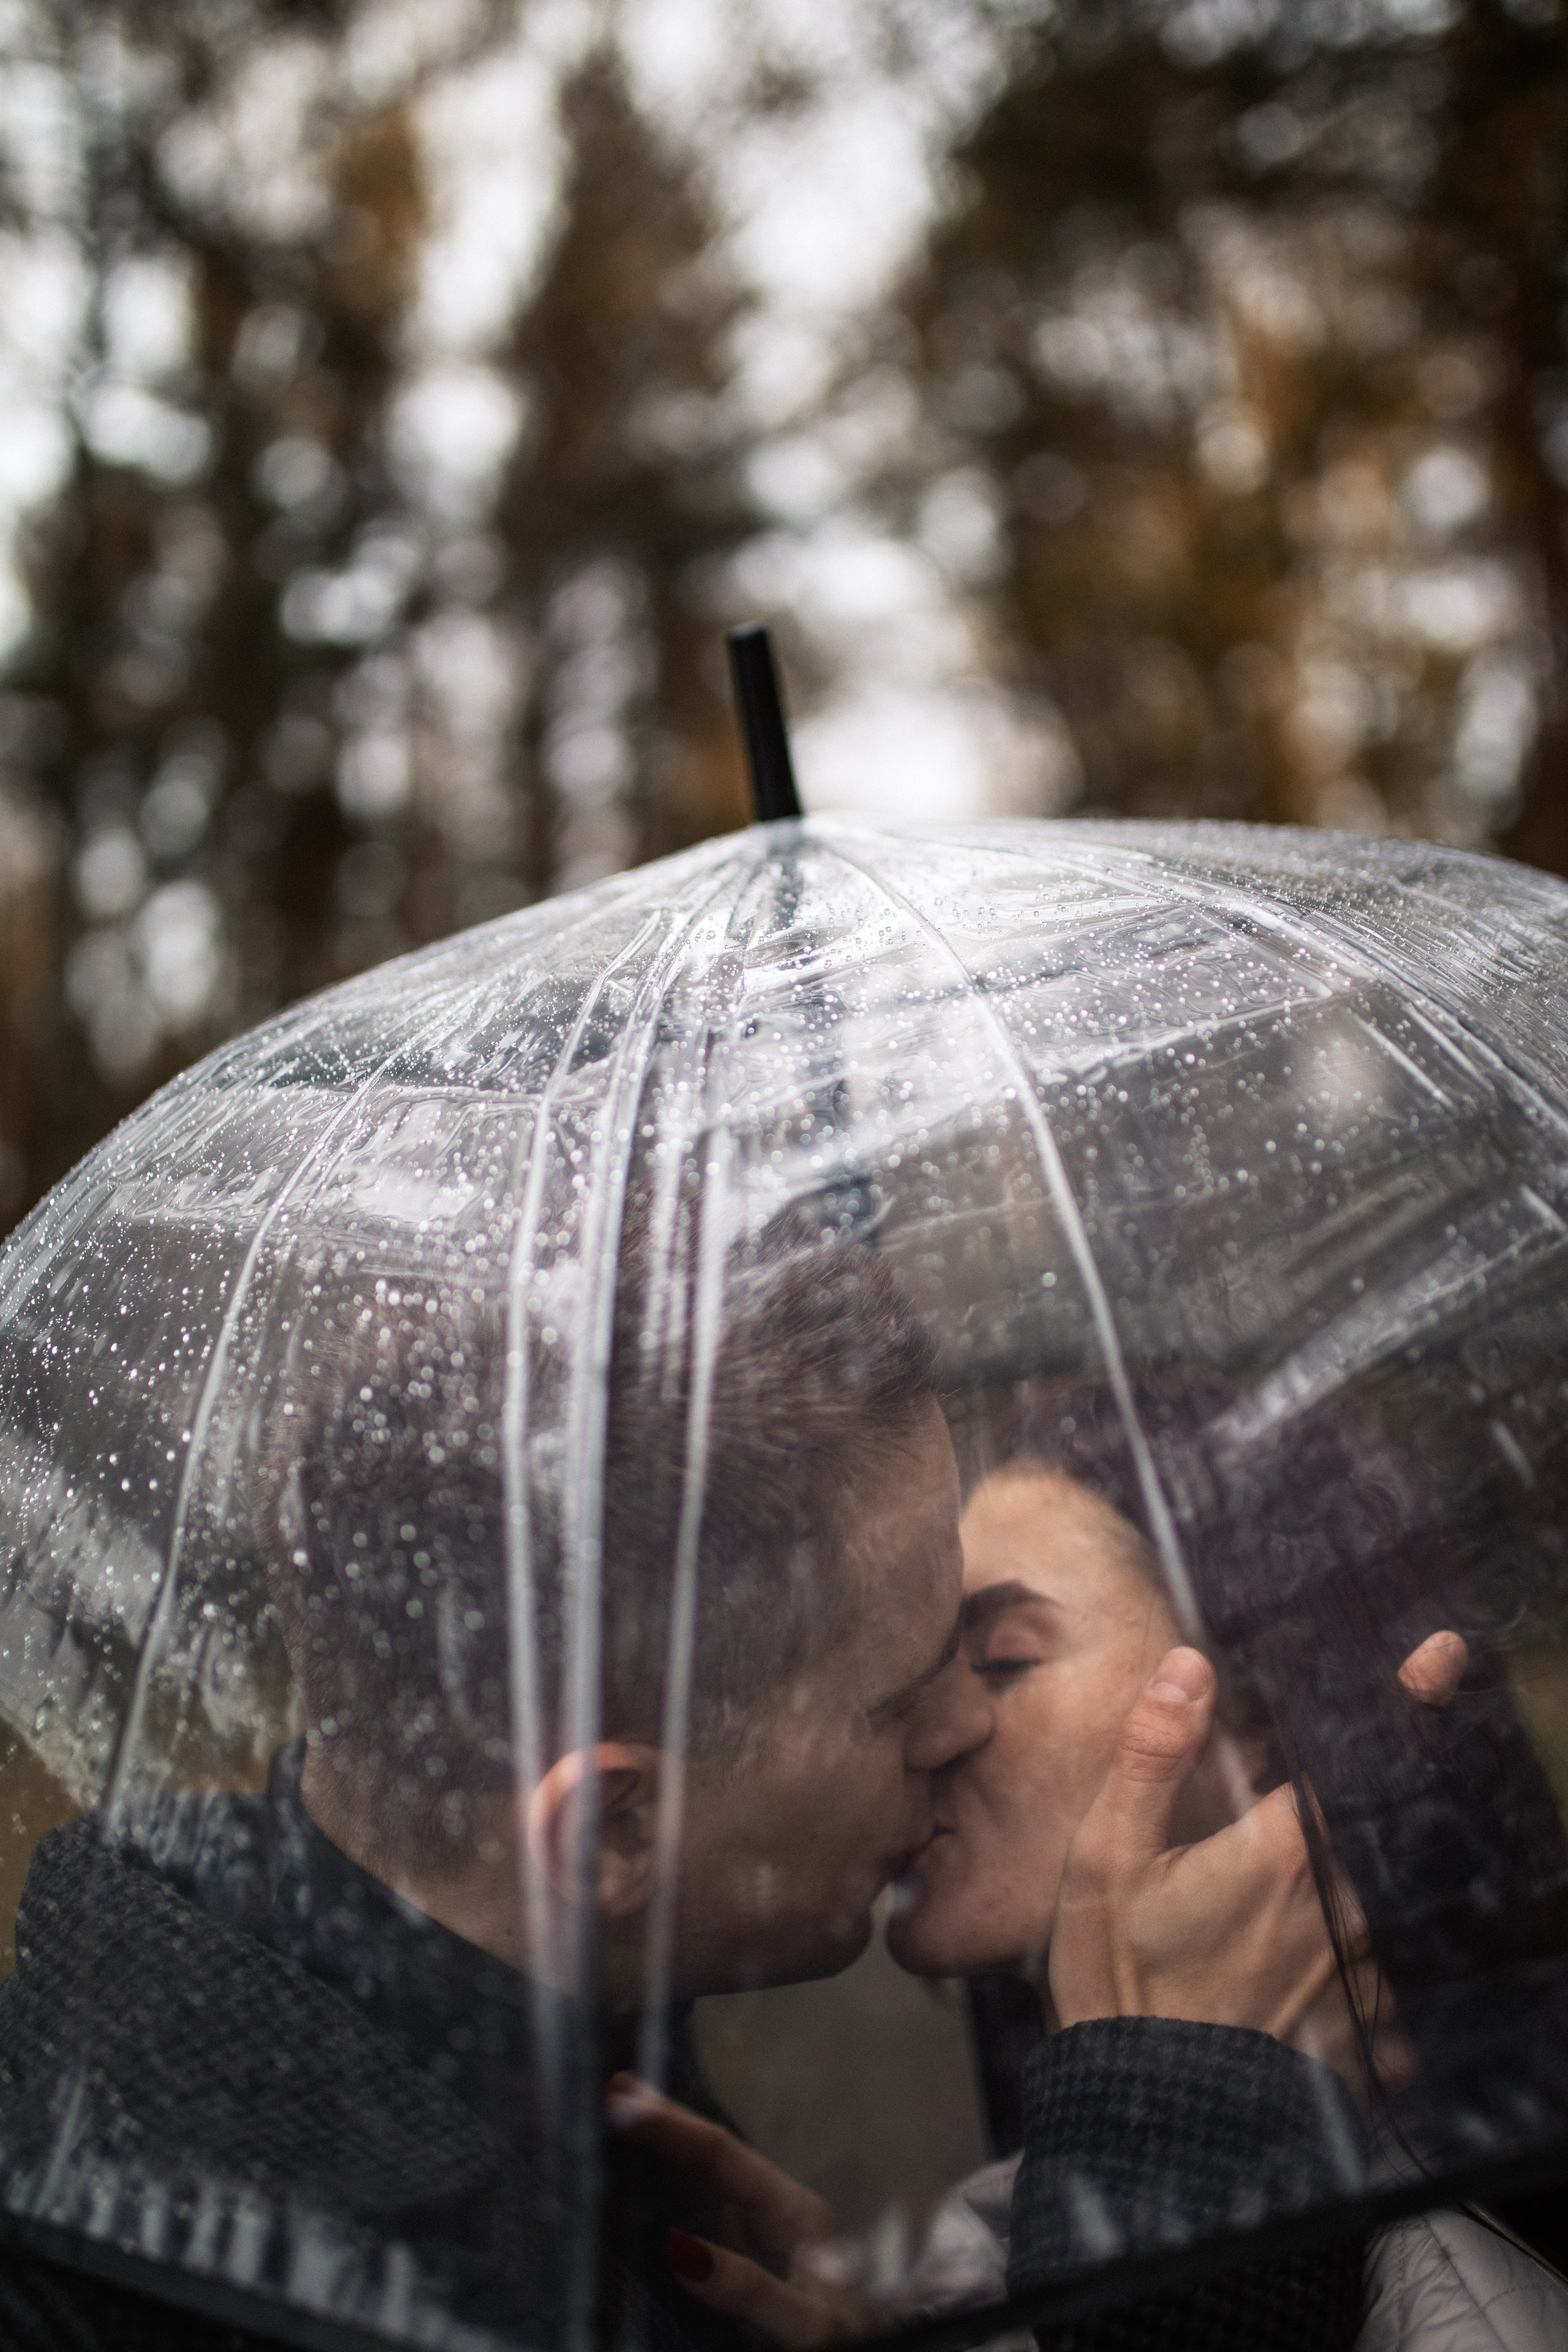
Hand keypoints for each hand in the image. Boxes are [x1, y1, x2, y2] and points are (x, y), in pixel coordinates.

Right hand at [605, 2075, 875, 2348]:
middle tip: (612, 2088)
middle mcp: (771, 2209)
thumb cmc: (847, 2338)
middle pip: (710, 2154)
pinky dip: (668, 2185)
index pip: (723, 2156)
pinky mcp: (744, 2256)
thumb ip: (748, 2288)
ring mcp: (756, 2231)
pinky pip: (700, 2211)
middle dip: (663, 2119)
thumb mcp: (804, 2324)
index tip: (627, 2101)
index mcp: (790, 2209)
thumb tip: (681, 2249)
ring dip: (663, 2147)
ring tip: (620, 2113)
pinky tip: (643, 2174)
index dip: (673, 2126)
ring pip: (703, 2176)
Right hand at [1047, 1631, 1467, 2060]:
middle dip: (1381, 1772)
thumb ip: (1153, 1756)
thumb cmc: (1119, 1981)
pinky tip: (1312, 1928)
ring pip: (1386, 1880)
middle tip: (1360, 1744)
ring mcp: (1359, 1964)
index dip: (1404, 1699)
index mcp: (1284, 1852)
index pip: (1355, 1754)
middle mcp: (1341, 1904)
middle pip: (1379, 1811)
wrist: (1148, 2113)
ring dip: (1368, 1854)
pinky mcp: (1364, 2016)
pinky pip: (1390, 1949)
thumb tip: (1191, 1666)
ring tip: (1301, 1857)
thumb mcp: (1107, 1856)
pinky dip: (1371, 1923)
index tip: (1441, 1654)